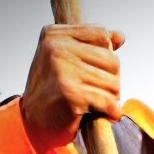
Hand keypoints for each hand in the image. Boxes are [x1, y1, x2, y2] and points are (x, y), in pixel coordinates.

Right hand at [21, 24, 124, 153]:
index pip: (101, 34)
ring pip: (114, 82)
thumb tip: (119, 36)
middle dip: (111, 80)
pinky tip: (106, 114)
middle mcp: (56, 48)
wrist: (34, 119)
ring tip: (94, 102)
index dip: (105, 54)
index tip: (93, 69)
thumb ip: (94, 45)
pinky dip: (112, 111)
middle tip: (95, 90)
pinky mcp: (70, 92)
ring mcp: (62, 69)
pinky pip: (107, 101)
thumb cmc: (54, 88)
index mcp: (55, 35)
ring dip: (111, 97)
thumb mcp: (70, 59)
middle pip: (112, 60)